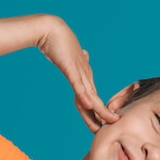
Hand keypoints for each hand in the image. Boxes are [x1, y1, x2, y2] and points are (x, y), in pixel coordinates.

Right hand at [37, 17, 117, 131]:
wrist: (51, 29)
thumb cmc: (59, 43)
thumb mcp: (70, 58)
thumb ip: (76, 61)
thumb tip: (85, 56)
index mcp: (84, 76)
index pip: (92, 98)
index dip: (97, 112)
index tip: (101, 125)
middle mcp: (85, 75)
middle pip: (95, 101)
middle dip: (102, 117)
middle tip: (109, 130)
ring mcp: (79, 72)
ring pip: (90, 95)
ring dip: (99, 110)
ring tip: (107, 123)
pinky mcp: (71, 68)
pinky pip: (78, 85)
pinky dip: (85, 96)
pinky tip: (90, 105)